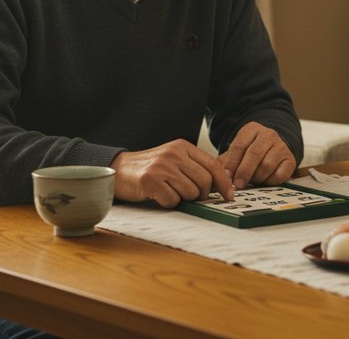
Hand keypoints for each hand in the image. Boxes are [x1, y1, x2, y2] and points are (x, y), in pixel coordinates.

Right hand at [111, 139, 233, 206]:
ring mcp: (162, 167)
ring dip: (183, 198)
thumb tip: (221, 184)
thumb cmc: (150, 167)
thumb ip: (195, 166)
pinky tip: (159, 195)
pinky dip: (169, 202)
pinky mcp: (150, 182)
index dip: (224, 182)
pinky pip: (173, 200)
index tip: (230, 195)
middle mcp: (174, 154)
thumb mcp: (174, 158)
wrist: (119, 168)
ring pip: (190, 193)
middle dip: (202, 194)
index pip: (213, 165)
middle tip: (193, 197)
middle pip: (204, 181)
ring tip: (171, 191)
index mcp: (183, 146)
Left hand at [218, 122, 296, 188]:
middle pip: (254, 154)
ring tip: (252, 181)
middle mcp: (268, 135)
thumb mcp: (238, 151)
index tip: (226, 176)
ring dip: (256, 177)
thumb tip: (218, 178)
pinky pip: (279, 175)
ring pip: (267, 165)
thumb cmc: (251, 152)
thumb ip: (226, 162)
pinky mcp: (290, 160)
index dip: (232, 163)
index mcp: (252, 129)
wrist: (274, 148)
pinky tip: (264, 180)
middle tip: (237, 185)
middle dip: (244, 172)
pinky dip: (269, 181)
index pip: (239, 145)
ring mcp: (281, 146)